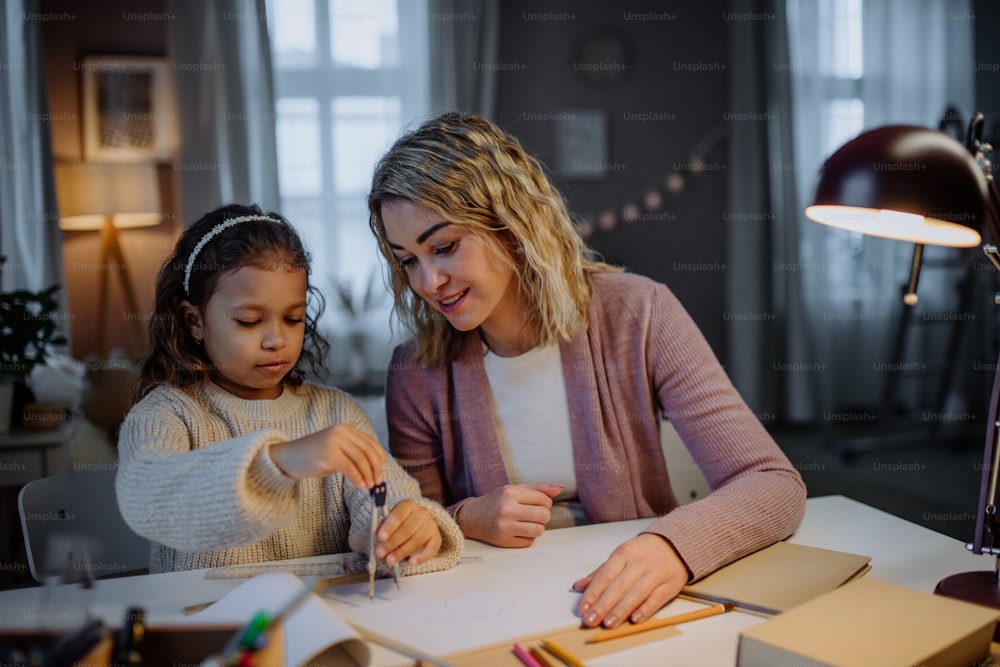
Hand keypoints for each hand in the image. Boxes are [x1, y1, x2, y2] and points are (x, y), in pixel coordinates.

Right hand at [268, 423, 385, 488]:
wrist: (286, 458)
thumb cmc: (312, 457)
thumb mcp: (335, 450)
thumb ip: (352, 454)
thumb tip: (374, 468)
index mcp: (345, 429)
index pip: (370, 442)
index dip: (379, 457)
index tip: (383, 470)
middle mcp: (341, 432)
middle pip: (368, 451)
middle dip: (375, 468)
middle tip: (377, 482)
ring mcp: (334, 441)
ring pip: (361, 459)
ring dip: (368, 475)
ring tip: (369, 486)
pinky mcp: (328, 454)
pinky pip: (350, 468)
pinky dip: (357, 478)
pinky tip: (360, 486)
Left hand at [375, 499, 441, 566]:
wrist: (420, 525)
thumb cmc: (401, 523)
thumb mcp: (391, 521)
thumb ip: (383, 526)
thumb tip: (376, 531)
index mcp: (408, 505)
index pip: (399, 514)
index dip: (390, 526)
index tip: (381, 537)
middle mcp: (422, 513)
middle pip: (407, 529)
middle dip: (392, 542)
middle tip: (381, 553)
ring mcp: (431, 525)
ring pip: (416, 540)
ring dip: (402, 552)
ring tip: (390, 560)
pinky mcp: (436, 538)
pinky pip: (431, 549)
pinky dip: (421, 557)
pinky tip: (412, 563)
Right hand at [456, 483, 562, 546]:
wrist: (472, 517)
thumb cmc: (496, 501)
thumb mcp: (514, 489)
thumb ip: (538, 488)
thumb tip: (559, 488)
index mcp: (510, 493)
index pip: (544, 500)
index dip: (545, 502)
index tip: (537, 503)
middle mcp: (507, 509)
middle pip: (544, 516)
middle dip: (543, 515)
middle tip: (533, 514)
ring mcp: (505, 527)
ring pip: (539, 530)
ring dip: (537, 527)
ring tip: (526, 522)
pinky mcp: (504, 541)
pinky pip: (529, 542)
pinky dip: (528, 537)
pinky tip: (518, 530)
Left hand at [572, 533, 688, 628]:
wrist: (674, 545)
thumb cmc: (642, 553)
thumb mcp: (620, 556)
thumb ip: (600, 573)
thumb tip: (578, 587)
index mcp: (624, 553)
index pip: (605, 575)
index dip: (592, 593)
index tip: (582, 609)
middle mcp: (639, 562)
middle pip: (618, 586)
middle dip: (603, 605)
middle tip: (591, 620)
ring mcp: (656, 573)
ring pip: (636, 593)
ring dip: (621, 610)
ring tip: (608, 623)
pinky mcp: (670, 584)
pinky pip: (657, 598)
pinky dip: (645, 609)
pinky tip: (634, 619)